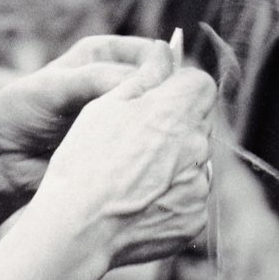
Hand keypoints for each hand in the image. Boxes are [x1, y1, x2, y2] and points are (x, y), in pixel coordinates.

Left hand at [0, 35, 179, 204]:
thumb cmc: (20, 113)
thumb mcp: (56, 87)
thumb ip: (100, 79)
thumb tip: (149, 77)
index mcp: (105, 54)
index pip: (152, 54)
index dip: (162, 70)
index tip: (160, 90)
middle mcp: (118, 82)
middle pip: (161, 86)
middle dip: (166, 101)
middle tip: (164, 120)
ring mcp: (122, 116)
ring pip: (158, 117)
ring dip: (161, 128)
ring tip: (155, 141)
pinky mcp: (121, 148)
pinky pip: (146, 147)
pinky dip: (151, 151)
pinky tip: (150, 159)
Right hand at [34, 55, 217, 267]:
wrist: (78, 229)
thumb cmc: (83, 163)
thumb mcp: (104, 106)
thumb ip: (144, 76)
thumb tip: (167, 50)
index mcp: (177, 110)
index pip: (200, 84)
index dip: (178, 90)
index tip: (156, 102)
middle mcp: (197, 145)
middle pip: (196, 126)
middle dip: (173, 130)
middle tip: (133, 146)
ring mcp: (199, 186)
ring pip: (193, 165)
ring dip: (172, 167)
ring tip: (130, 181)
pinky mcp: (195, 219)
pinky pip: (188, 201)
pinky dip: (169, 201)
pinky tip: (136, 206)